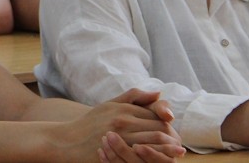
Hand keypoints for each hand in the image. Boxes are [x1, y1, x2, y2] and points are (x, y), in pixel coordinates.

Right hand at [57, 96, 182, 161]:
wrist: (67, 140)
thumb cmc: (90, 123)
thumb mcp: (109, 104)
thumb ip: (133, 97)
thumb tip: (158, 93)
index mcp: (123, 108)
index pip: (154, 113)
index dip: (168, 122)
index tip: (174, 132)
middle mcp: (123, 120)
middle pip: (157, 126)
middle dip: (172, 136)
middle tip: (180, 146)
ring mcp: (120, 136)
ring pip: (153, 141)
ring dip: (168, 148)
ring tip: (179, 153)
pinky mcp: (116, 152)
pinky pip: (141, 155)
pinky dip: (154, 156)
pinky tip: (159, 160)